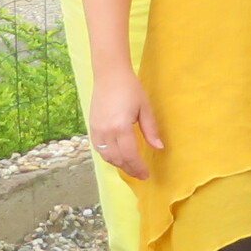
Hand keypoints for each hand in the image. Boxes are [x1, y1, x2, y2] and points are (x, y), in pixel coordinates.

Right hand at [88, 67, 161, 181]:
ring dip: (119, 165)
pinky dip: (109, 156)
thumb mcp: (145, 108)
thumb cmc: (130, 89)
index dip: (138, 167)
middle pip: (118, 159)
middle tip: (141, 175)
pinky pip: (99, 149)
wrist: (109, 75)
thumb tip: (158, 147)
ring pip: (106, 156)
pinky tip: (118, 157)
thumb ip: (151, 130)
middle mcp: (106, 132)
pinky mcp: (91, 127)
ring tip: (131, 168)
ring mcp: (96, 130)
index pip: (130, 155)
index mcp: (121, 128)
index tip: (146, 174)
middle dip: (130, 169)